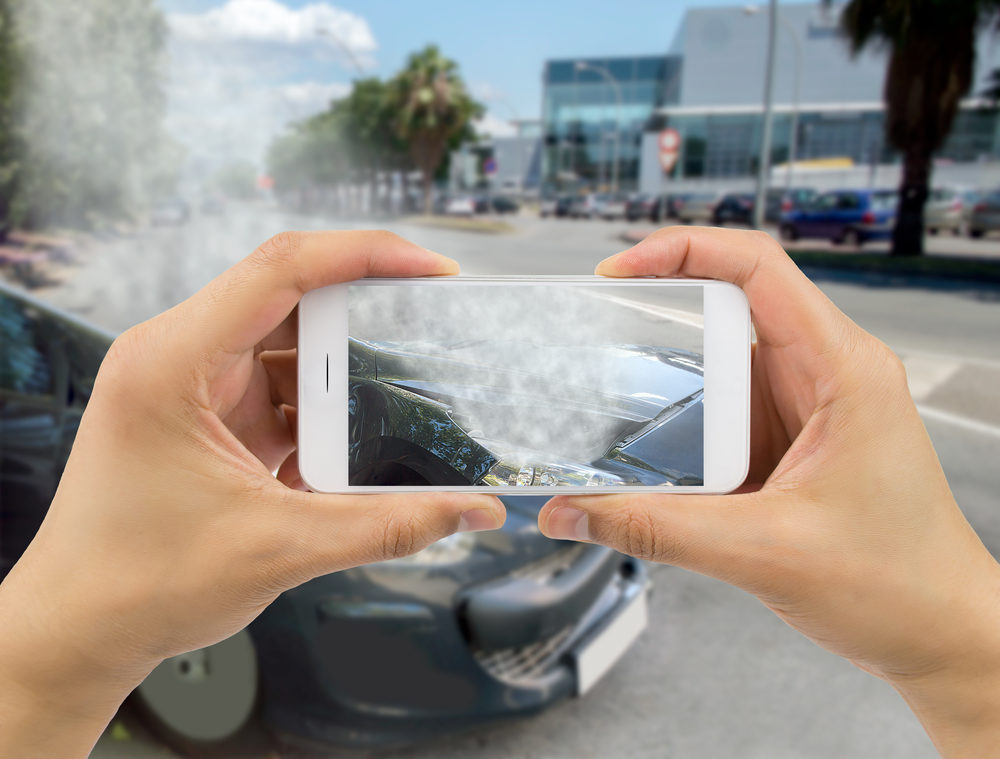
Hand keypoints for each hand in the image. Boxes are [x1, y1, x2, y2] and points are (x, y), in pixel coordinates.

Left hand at [0, 231, 504, 756]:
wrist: (80, 629)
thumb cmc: (136, 582)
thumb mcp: (279, 549)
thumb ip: (386, 526)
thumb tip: (466, 509)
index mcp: (172, 362)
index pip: (280, 269)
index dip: (364, 254)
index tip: (427, 269)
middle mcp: (178, 357)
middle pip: (292, 303)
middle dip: (364, 323)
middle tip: (429, 338)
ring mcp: (194, 387)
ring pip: (292, 350)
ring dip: (342, 380)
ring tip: (391, 410)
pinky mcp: (210, 417)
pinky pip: (282, 391)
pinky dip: (321, 414)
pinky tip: (348, 448)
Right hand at [538, 227, 999, 756]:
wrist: (938, 631)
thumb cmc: (897, 582)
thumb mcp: (763, 551)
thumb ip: (657, 530)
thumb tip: (573, 512)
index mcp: (842, 370)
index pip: (757, 268)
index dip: (682, 250)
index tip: (619, 271)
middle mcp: (826, 374)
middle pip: (728, 311)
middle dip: (659, 325)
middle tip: (597, 342)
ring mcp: (808, 406)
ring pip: (721, 366)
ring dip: (670, 387)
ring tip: (615, 408)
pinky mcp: (791, 439)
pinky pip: (726, 412)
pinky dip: (684, 427)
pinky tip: (654, 456)